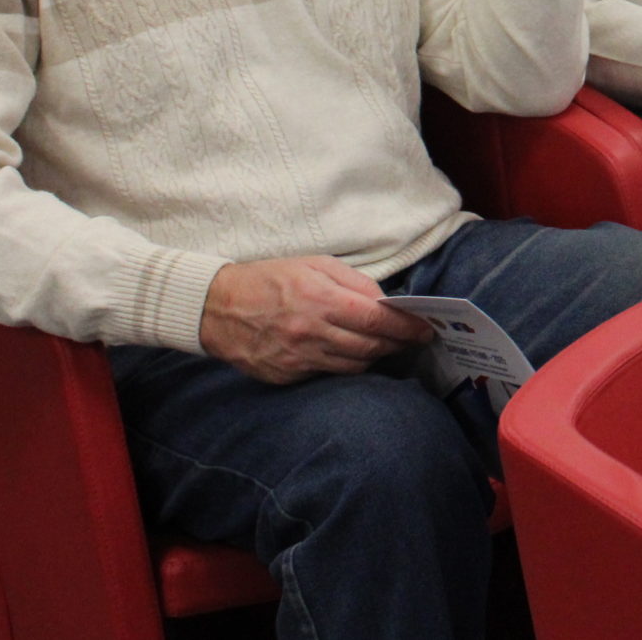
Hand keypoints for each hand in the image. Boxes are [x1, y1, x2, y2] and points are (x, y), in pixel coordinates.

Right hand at [198, 256, 431, 384]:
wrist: (216, 308)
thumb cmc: (270, 279)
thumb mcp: (315, 265)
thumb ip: (355, 283)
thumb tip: (386, 303)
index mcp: (320, 301)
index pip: (377, 321)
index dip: (406, 328)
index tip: (425, 329)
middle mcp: (311, 333)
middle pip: (370, 348)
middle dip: (397, 344)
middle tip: (412, 339)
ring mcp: (297, 359)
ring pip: (352, 366)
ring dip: (374, 357)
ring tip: (385, 346)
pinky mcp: (286, 376)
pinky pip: (327, 374)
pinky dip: (344, 365)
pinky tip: (348, 353)